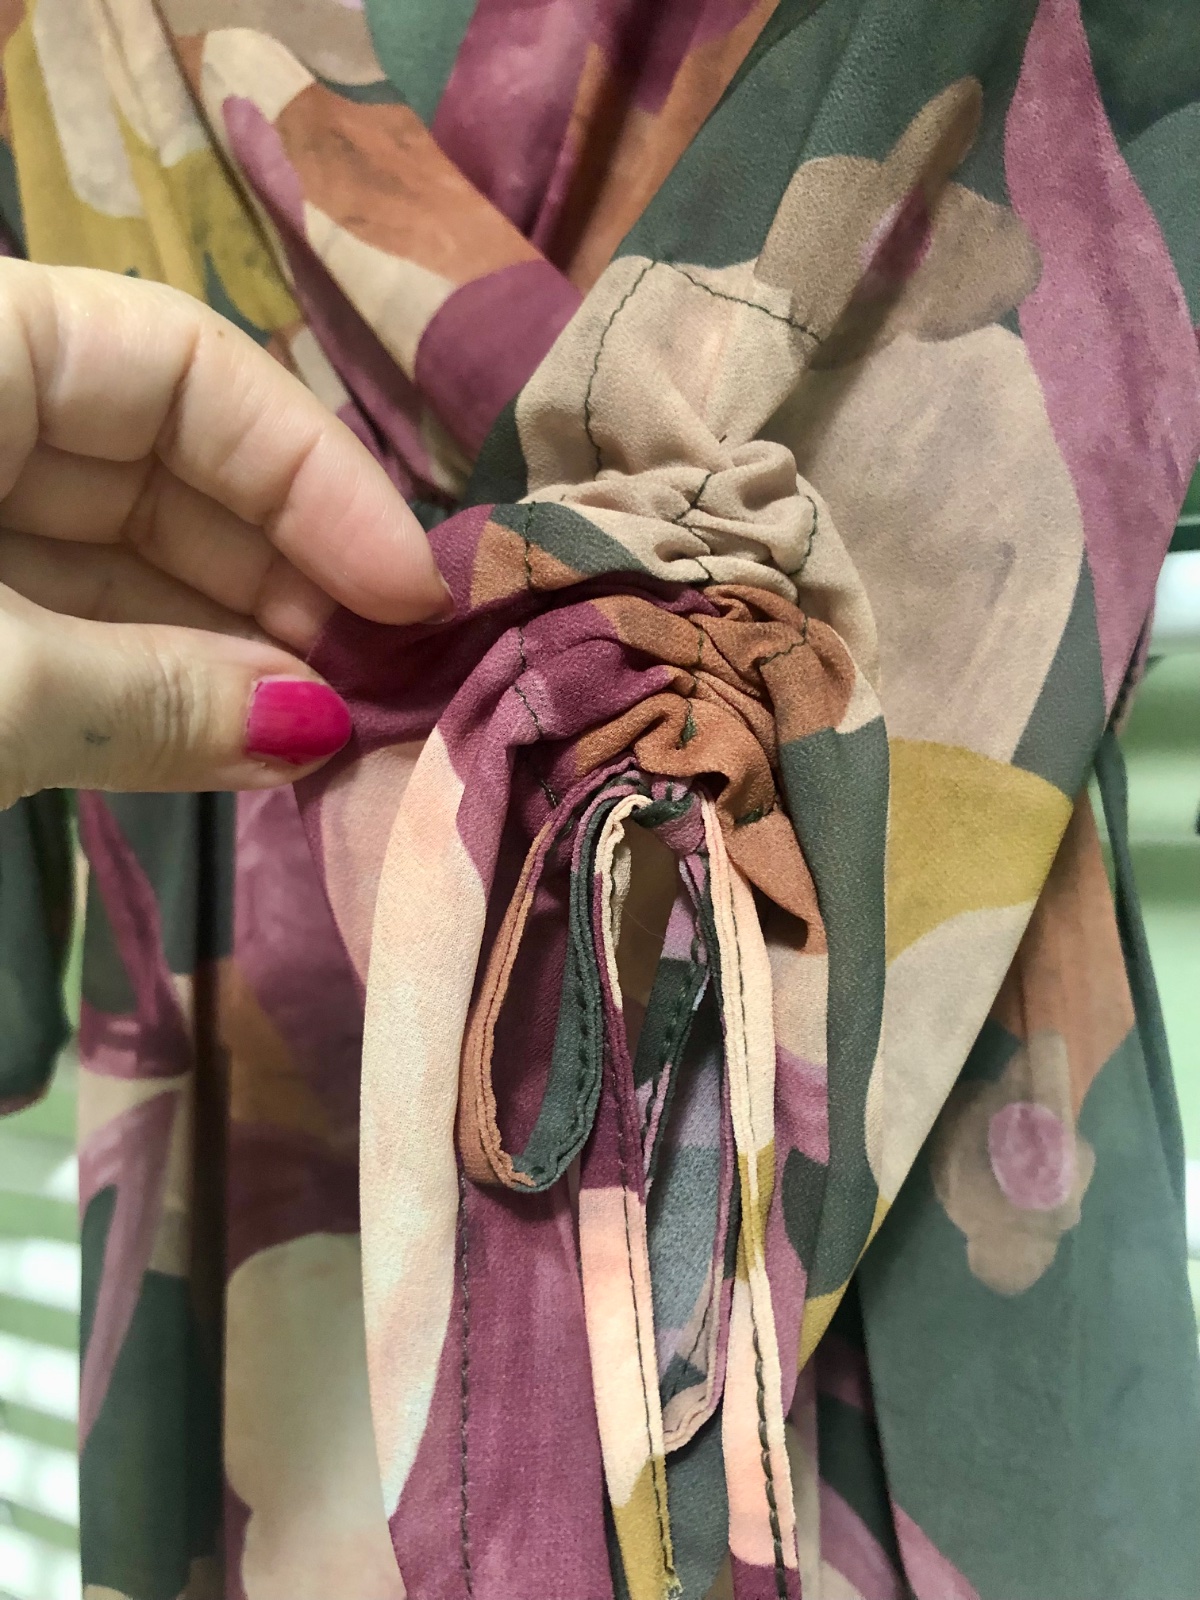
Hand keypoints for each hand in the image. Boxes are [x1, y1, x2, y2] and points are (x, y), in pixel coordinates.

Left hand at [0, 259, 448, 809]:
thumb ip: (150, 698)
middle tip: (384, 683)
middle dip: (284, 577)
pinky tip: (239, 739)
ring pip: (114, 555)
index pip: (186, 364)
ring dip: (230, 644)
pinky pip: (57, 622)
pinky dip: (145, 680)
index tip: (411, 596)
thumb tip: (315, 732)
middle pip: (164, 463)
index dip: (317, 477)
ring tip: (330, 730)